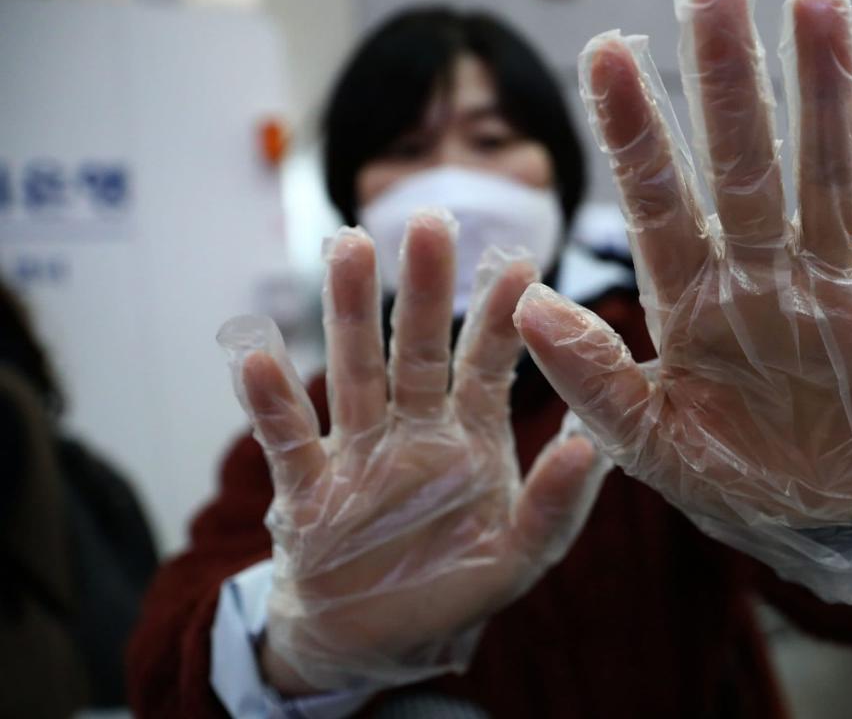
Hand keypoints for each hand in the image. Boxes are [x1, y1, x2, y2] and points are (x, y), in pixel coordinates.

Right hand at [218, 213, 605, 690]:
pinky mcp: (308, 491)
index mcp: (470, 434)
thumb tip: (591, 446)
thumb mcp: (522, 553)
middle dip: (423, 287)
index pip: (487, 362)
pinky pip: (289, 440)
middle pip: (415, 346)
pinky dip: (270, 402)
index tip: (521, 262)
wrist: (378, 638)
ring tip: (346, 247)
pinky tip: (256, 356)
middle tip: (429, 219)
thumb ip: (556, 504)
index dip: (501, 316)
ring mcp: (358, 452)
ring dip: (348, 313)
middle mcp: (413, 427)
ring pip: (352, 372)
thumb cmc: (457, 583)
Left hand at [514, 0, 851, 605]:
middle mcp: (758, 275)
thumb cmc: (726, 470)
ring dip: (826, 101)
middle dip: (726, 79)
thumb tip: (525, 304)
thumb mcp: (646, 439)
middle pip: (742, 164)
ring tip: (819, 8)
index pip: (657, 200)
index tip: (607, 51)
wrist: (812, 521)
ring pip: (826, 182)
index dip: (635, 129)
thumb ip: (593, 377)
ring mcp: (830, 291)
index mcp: (691, 298)